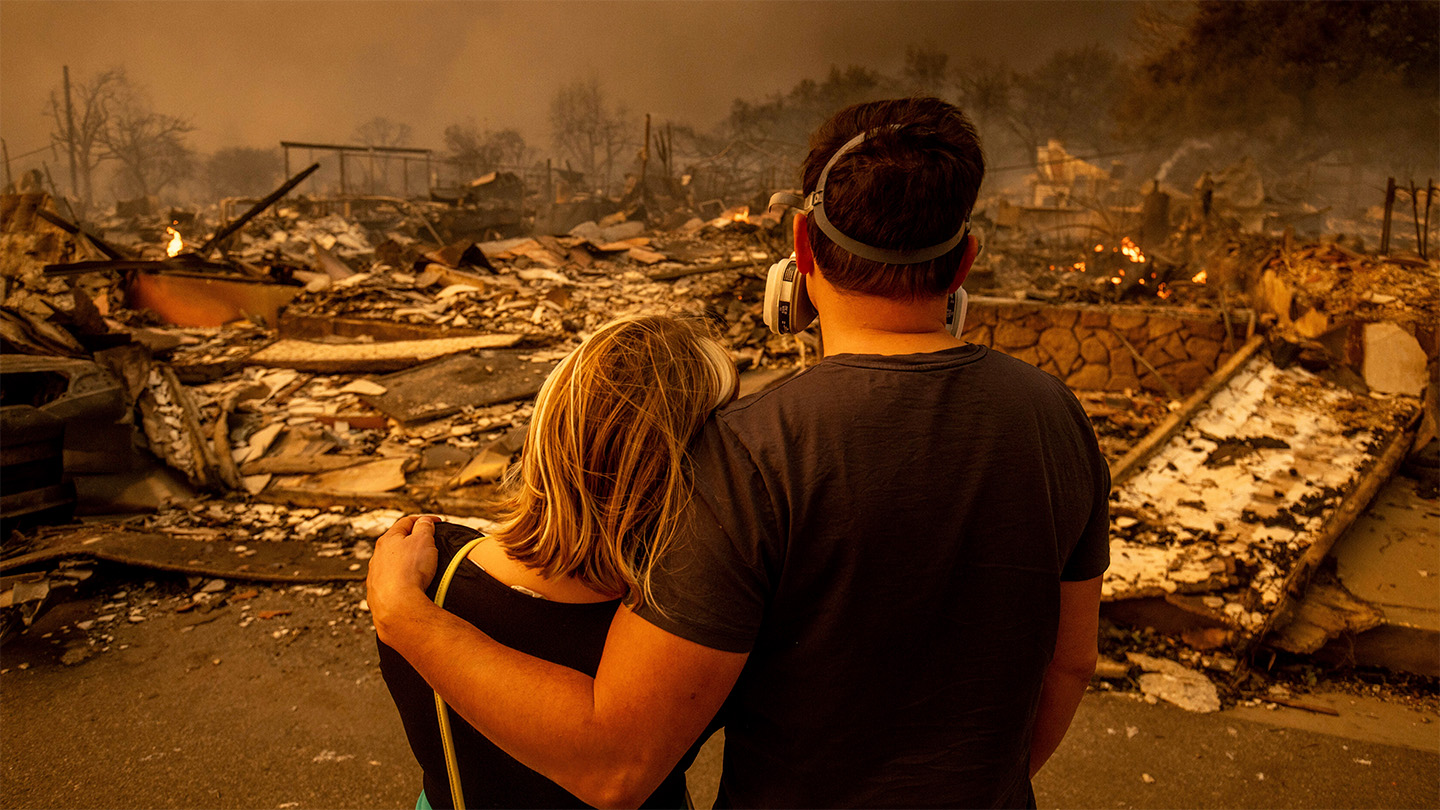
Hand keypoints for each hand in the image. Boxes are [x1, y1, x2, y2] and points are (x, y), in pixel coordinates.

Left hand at [367, 515, 439, 637]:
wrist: (398, 606)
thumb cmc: (411, 571)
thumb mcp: (424, 540)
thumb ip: (425, 527)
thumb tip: (424, 521)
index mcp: (387, 540)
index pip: (406, 522)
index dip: (424, 520)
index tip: (437, 523)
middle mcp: (377, 556)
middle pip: (396, 543)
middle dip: (412, 542)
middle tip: (428, 545)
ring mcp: (374, 576)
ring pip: (391, 564)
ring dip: (404, 563)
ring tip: (419, 569)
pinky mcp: (376, 594)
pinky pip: (390, 583)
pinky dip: (400, 581)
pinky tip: (409, 587)